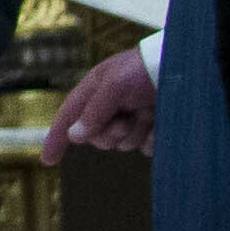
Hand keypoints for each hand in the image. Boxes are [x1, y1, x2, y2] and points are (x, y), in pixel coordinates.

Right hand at [55, 43, 162, 158]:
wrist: (182, 70)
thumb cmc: (143, 71)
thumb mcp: (114, 86)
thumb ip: (93, 111)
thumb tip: (74, 136)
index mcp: (93, 92)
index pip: (67, 118)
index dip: (56, 138)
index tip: (47, 160)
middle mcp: (110, 107)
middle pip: (96, 137)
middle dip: (110, 133)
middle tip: (125, 120)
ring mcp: (132, 120)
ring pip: (122, 144)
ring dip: (134, 132)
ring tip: (146, 113)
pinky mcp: (152, 130)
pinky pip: (144, 148)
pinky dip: (151, 139)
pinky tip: (158, 125)